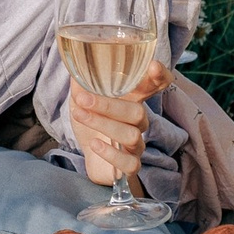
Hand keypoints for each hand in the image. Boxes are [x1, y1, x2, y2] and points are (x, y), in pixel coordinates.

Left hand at [66, 57, 163, 184]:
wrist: (91, 159)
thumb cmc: (92, 125)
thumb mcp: (82, 102)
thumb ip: (81, 85)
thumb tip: (74, 67)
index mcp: (132, 102)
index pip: (154, 87)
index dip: (159, 77)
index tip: (153, 66)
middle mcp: (139, 123)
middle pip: (138, 112)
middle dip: (109, 105)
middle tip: (83, 99)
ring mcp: (136, 146)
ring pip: (131, 135)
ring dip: (103, 124)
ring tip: (79, 116)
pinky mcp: (130, 167)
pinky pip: (129, 163)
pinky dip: (111, 153)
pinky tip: (94, 144)